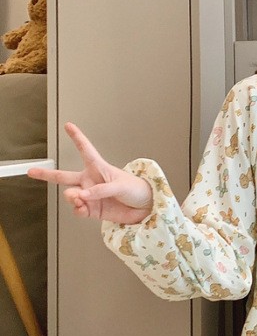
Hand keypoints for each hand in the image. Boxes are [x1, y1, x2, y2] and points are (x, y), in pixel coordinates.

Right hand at [27, 122, 153, 223]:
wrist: (145, 208)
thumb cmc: (137, 190)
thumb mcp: (120, 185)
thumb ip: (100, 190)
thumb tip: (82, 195)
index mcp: (98, 168)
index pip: (85, 150)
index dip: (77, 137)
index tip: (69, 125)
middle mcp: (90, 181)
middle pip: (64, 176)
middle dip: (46, 174)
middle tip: (31, 171)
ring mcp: (90, 196)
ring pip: (70, 195)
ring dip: (72, 197)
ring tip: (79, 199)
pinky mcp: (92, 209)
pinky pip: (78, 209)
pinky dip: (78, 209)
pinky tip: (83, 208)